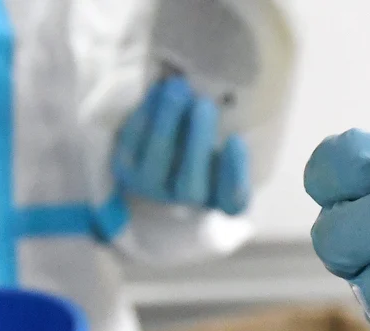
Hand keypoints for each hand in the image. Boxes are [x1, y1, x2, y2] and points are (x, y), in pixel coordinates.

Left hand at [114, 77, 249, 215]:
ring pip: (158, 161)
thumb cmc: (207, 146)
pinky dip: (146, 113)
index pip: (232, 202)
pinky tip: (159, 90)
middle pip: (190, 185)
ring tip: (178, 89)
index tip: (237, 140)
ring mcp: (152, 187)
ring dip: (167, 122)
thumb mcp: (227, 146)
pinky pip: (133, 142)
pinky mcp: (126, 167)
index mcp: (219, 200)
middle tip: (204, 105)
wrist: (162, 153)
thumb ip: (234, 134)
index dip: (234, 175)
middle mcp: (185, 201)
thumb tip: (244, 97)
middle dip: (197, 143)